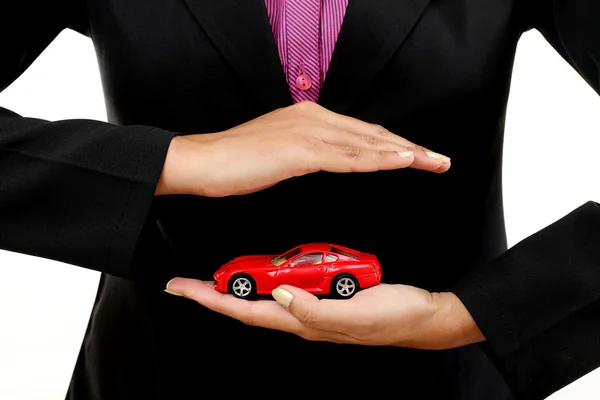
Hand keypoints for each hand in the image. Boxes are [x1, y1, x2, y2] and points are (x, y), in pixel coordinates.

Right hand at [156, 101, 449, 195]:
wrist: (201, 162)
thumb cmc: (235, 161)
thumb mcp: (279, 152)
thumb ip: (306, 153)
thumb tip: (325, 160)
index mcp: (310, 117)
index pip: (361, 133)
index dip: (393, 145)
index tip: (417, 156)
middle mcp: (313, 118)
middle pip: (372, 135)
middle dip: (410, 148)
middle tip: (439, 160)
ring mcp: (307, 132)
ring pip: (366, 144)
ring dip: (403, 154)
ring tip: (432, 162)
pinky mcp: (299, 150)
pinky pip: (346, 157)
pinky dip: (376, 160)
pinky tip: (400, 162)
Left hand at [164, 279, 483, 349]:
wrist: (421, 316)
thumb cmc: (392, 318)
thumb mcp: (355, 315)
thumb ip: (315, 309)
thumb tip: (279, 295)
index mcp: (304, 322)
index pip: (248, 312)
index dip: (213, 300)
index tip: (183, 289)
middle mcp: (302, 315)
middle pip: (249, 306)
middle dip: (216, 294)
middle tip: (189, 281)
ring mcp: (312, 304)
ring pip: (266, 294)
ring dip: (239, 286)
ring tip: (216, 275)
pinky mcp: (324, 292)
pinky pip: (288, 284)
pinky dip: (270, 275)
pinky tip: (266, 269)